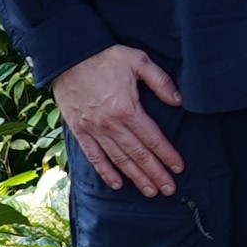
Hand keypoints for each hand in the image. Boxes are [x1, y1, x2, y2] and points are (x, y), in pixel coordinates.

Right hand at [55, 46, 186, 197]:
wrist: (68, 56)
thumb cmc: (105, 56)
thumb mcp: (138, 60)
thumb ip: (160, 81)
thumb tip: (178, 100)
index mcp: (127, 109)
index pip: (152, 138)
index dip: (167, 155)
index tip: (179, 167)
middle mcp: (111, 124)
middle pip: (138, 155)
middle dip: (155, 174)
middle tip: (169, 189)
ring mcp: (94, 130)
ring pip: (119, 160)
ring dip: (136, 177)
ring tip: (150, 191)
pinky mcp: (80, 131)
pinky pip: (94, 156)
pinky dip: (106, 172)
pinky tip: (116, 184)